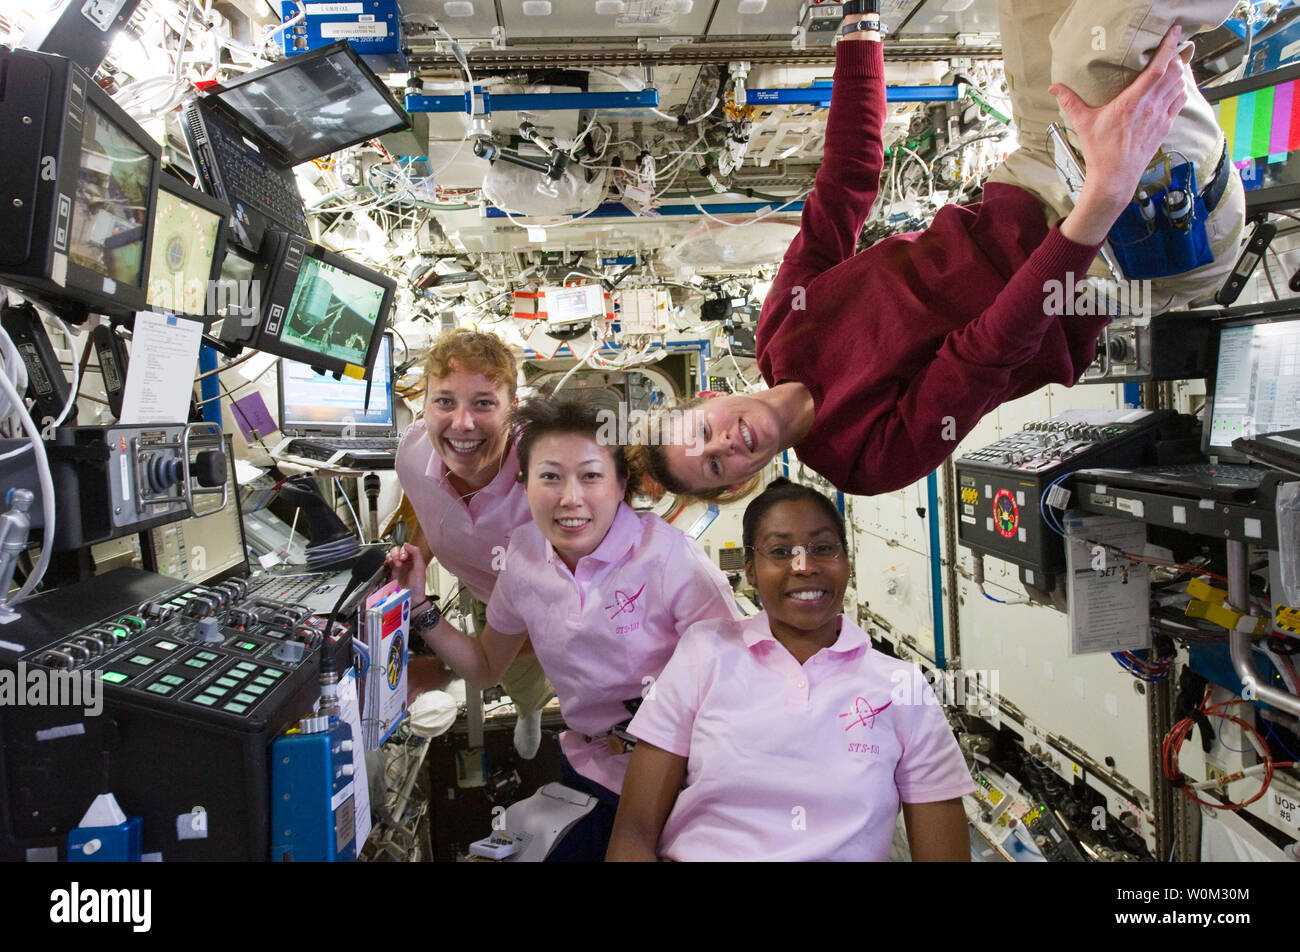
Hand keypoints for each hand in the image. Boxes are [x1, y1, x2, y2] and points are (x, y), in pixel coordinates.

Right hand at [385, 542, 426, 595]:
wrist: (412, 597)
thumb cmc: (418, 585)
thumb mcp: (421, 567)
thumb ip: (416, 553)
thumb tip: (407, 544)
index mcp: (413, 558)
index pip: (405, 547)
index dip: (403, 550)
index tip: (404, 557)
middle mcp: (405, 561)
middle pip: (396, 550)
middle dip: (397, 554)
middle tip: (400, 562)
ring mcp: (397, 566)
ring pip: (390, 555)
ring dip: (391, 557)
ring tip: (396, 564)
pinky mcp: (391, 572)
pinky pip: (386, 563)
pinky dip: (385, 561)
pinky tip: (388, 564)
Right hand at [1051, 24, 1188, 216]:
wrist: (1115, 177)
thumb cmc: (1100, 151)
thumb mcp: (1083, 123)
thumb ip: (1070, 101)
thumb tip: (1054, 87)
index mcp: (1132, 102)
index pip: (1157, 68)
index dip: (1167, 48)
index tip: (1173, 33)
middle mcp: (1150, 107)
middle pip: (1174, 72)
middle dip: (1174, 57)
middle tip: (1169, 48)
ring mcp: (1160, 117)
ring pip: (1179, 85)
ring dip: (1179, 72)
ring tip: (1173, 64)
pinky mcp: (1165, 126)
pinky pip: (1180, 101)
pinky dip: (1180, 89)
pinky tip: (1174, 87)